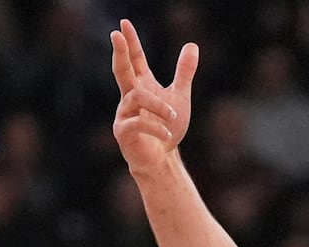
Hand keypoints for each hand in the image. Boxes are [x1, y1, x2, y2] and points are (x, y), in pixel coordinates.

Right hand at [110, 19, 197, 178]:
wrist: (162, 160)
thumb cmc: (167, 129)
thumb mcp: (180, 97)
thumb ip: (183, 72)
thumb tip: (192, 45)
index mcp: (142, 86)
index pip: (134, 59)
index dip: (130, 42)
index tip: (124, 24)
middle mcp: (129, 97)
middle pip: (121, 69)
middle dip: (120, 52)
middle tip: (116, 34)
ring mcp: (124, 113)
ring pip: (138, 97)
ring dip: (159, 106)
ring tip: (173, 117)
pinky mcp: (123, 132)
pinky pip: (138, 122)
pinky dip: (156, 127)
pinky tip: (167, 135)